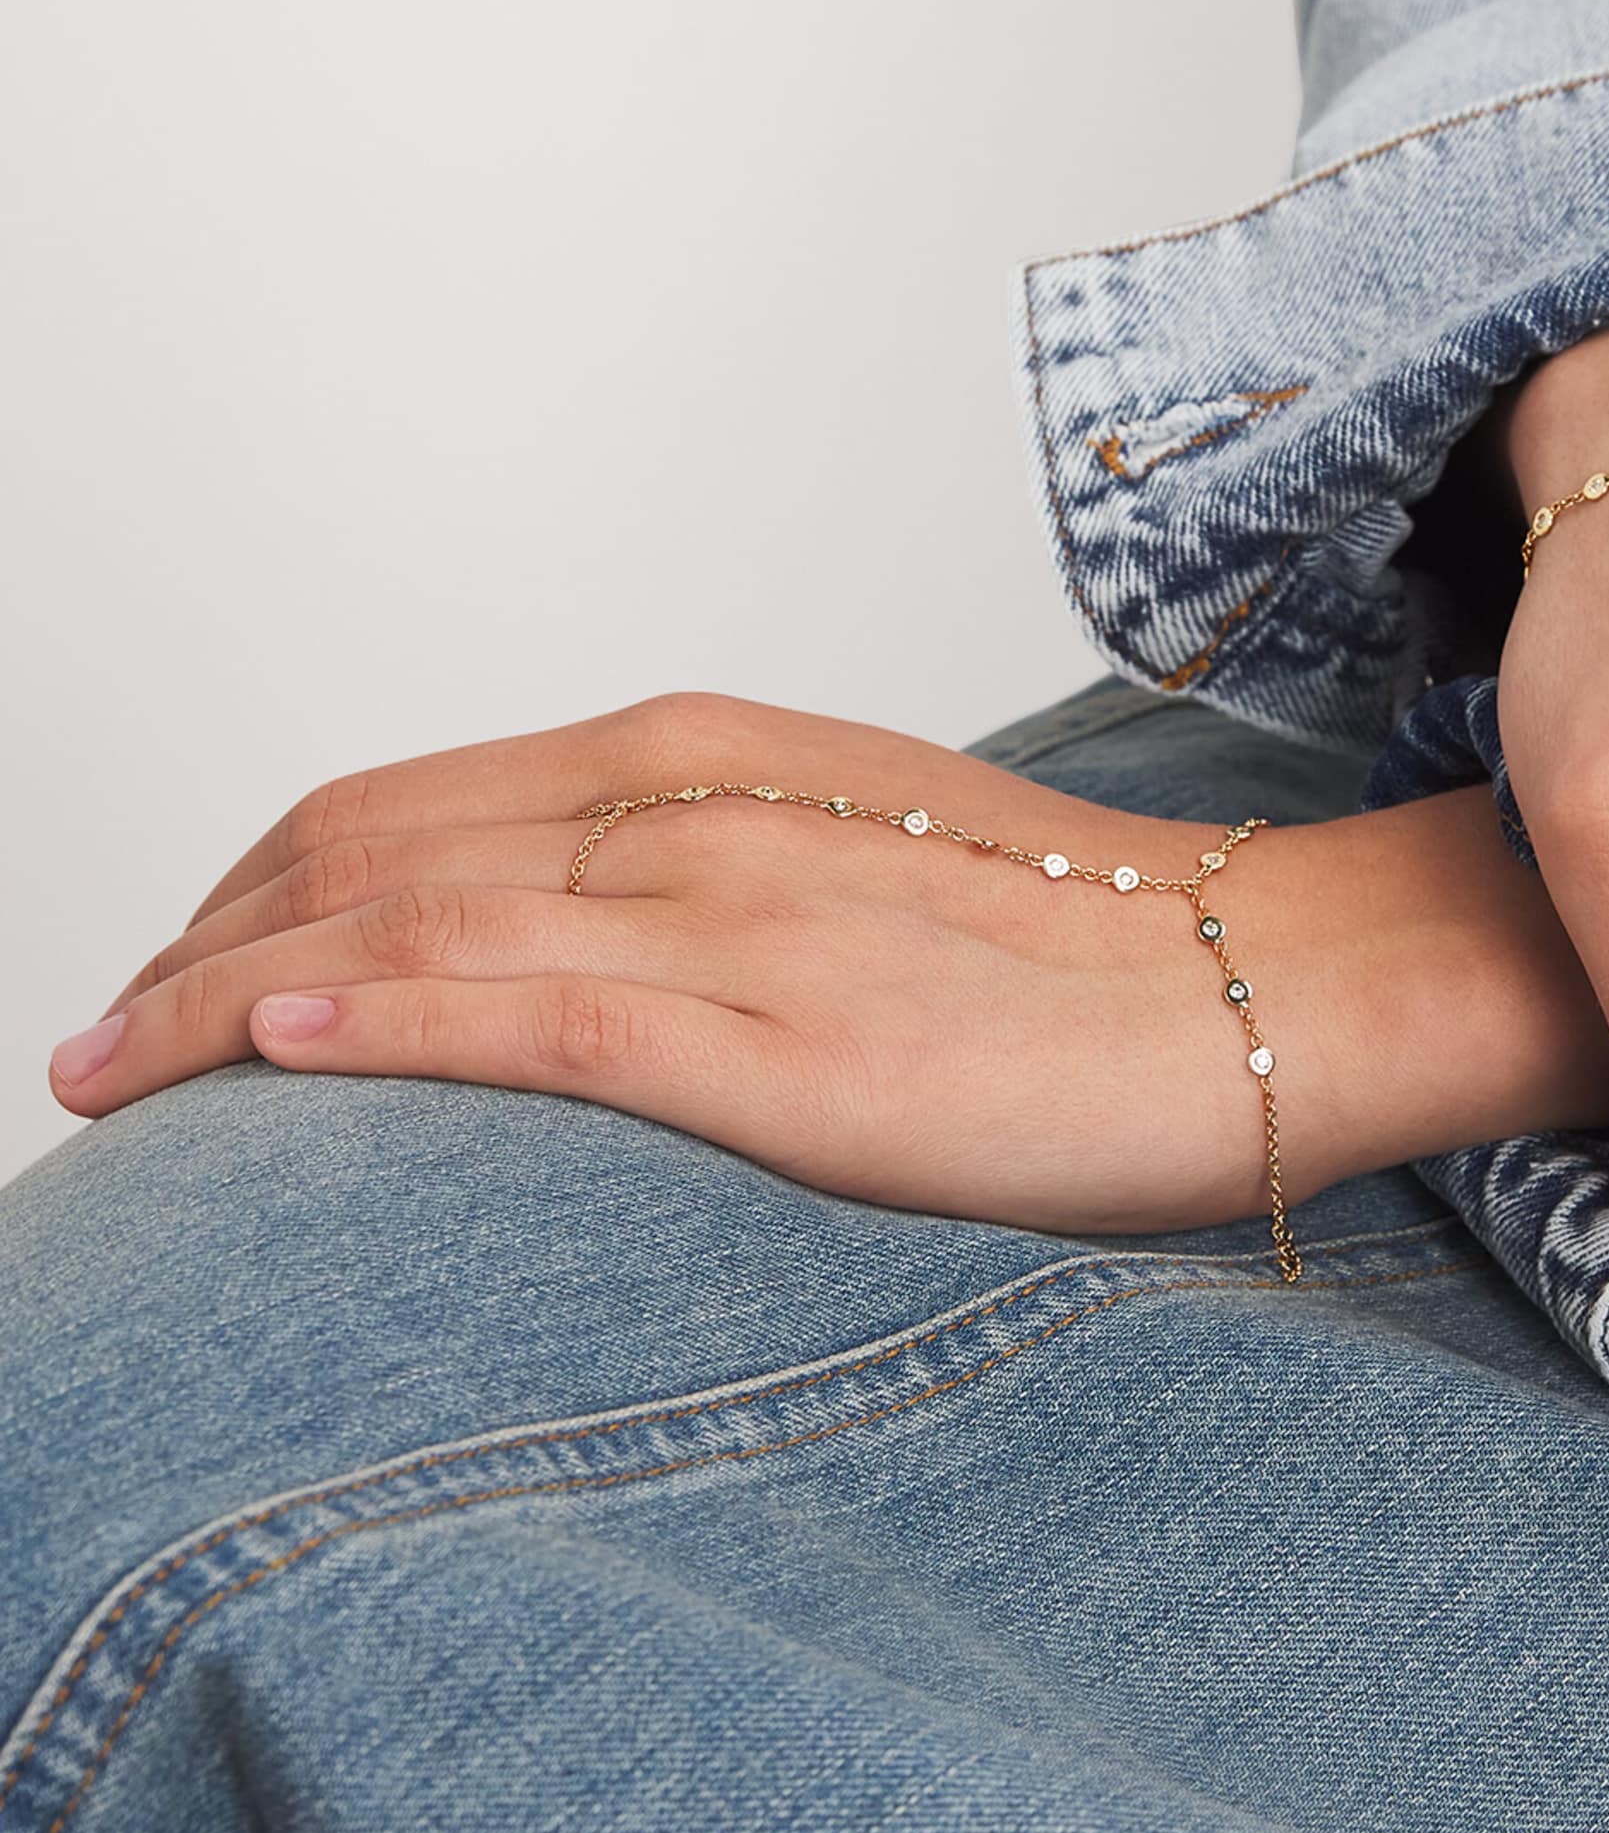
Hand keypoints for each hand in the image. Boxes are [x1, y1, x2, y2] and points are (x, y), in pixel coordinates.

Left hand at [50, 691, 1608, 1238]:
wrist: (1267, 980)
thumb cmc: (1074, 932)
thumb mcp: (850, 854)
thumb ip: (701, 869)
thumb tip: (571, 937)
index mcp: (708, 752)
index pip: (402, 803)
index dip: (250, 883)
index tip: (175, 966)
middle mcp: (696, 809)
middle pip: (366, 854)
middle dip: (193, 944)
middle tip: (101, 1047)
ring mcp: (741, 920)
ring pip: (417, 928)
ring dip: (232, 997)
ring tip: (118, 1079)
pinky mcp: (797, 1051)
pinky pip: (545, 1023)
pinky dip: (389, 1021)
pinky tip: (278, 1045)